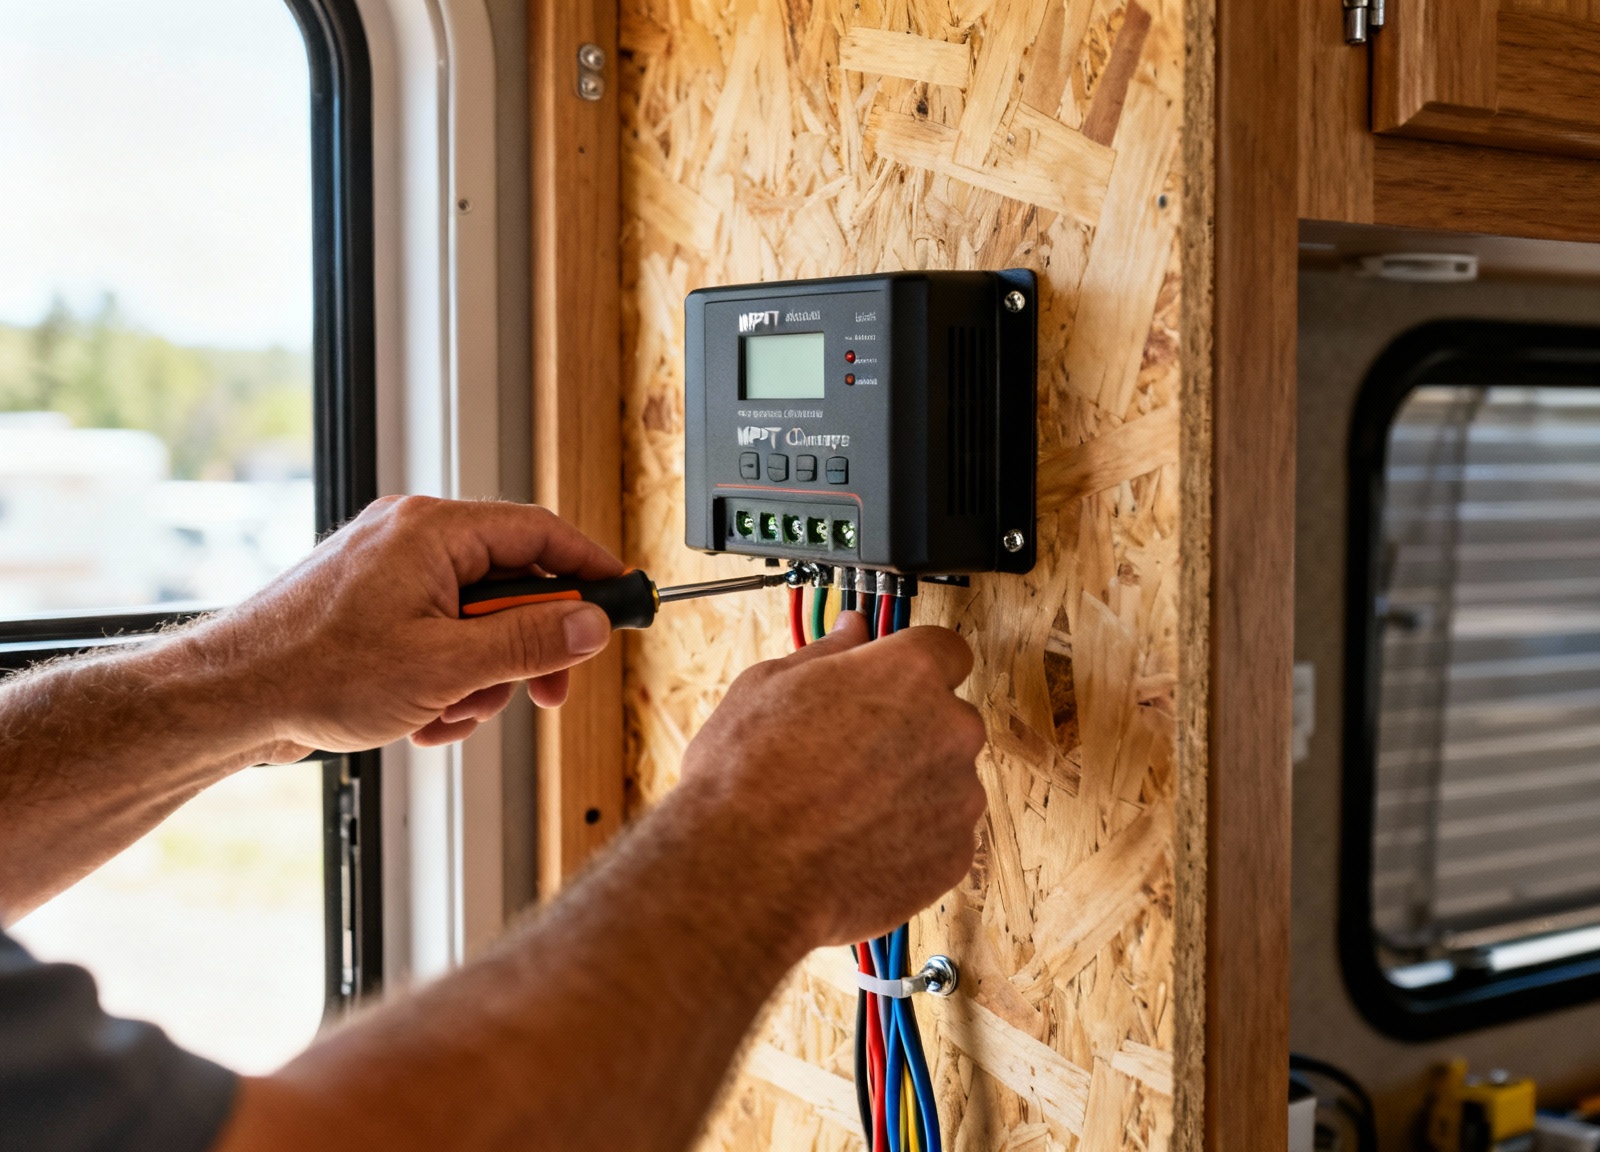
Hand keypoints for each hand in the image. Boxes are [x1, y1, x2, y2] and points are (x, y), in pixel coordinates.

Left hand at [191, 496, 622, 755]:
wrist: (227, 698)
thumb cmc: (315, 673)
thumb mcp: (446, 667)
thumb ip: (528, 642)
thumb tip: (589, 624)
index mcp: (433, 531)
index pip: (540, 532)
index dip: (589, 569)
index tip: (619, 601)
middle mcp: (411, 537)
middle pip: (510, 582)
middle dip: (526, 647)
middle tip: (545, 691)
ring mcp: (388, 569)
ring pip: (475, 618)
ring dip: (478, 675)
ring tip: (446, 713)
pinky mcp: (370, 603)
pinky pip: (437, 632)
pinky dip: (442, 677)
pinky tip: (419, 715)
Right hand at [671, 613, 987, 947]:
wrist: (745, 874)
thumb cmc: (746, 779)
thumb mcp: (767, 686)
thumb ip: (828, 652)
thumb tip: (851, 632)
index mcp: (910, 673)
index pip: (945, 650)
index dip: (913, 667)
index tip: (891, 682)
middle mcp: (949, 728)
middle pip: (947, 716)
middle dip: (910, 729)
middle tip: (851, 750)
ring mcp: (959, 795)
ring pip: (945, 778)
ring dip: (911, 785)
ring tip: (846, 804)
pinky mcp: (954, 854)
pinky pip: (942, 832)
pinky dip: (911, 835)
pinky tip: (857, 838)